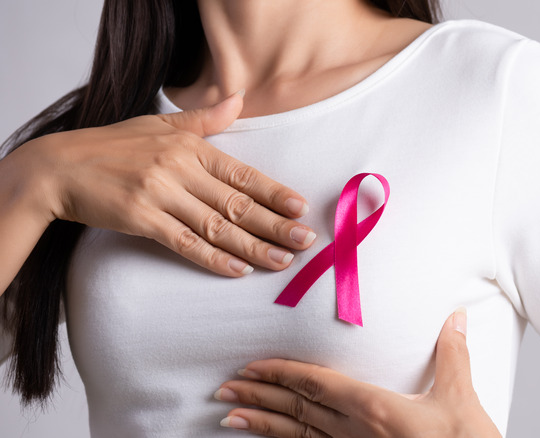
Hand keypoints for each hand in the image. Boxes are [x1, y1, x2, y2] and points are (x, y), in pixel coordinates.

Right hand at [20, 91, 315, 275]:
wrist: (59, 167)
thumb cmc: (112, 146)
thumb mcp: (160, 125)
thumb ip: (205, 119)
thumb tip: (238, 99)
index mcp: (190, 147)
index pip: (243, 174)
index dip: (275, 193)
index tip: (301, 209)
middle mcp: (180, 169)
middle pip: (237, 203)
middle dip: (275, 225)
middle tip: (305, 242)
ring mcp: (161, 194)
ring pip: (217, 226)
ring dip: (253, 247)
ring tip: (282, 261)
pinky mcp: (141, 218)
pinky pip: (184, 243)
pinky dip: (213, 258)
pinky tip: (237, 270)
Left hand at [214, 309, 501, 436]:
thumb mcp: (462, 400)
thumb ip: (453, 355)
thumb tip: (455, 317)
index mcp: (376, 408)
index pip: (317, 385)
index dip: (282, 373)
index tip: (252, 366)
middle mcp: (357, 432)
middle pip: (298, 410)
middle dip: (258, 395)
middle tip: (222, 387)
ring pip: (299, 435)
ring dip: (263, 423)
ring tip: (229, 416)